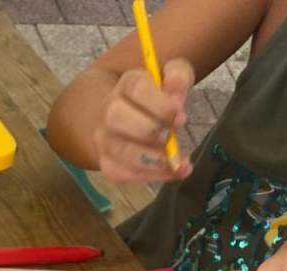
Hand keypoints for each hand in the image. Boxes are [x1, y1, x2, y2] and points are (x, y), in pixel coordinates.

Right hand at [94, 59, 193, 182]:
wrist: (133, 118)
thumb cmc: (158, 98)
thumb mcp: (174, 78)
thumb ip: (178, 78)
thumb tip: (176, 97)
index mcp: (126, 84)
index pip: (136, 89)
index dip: (160, 104)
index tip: (181, 116)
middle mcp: (109, 111)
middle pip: (117, 117)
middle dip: (150, 130)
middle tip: (171, 136)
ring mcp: (105, 140)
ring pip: (121, 151)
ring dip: (153, 159)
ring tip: (177, 161)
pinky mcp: (109, 165)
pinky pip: (125, 174)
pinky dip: (153, 176)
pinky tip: (174, 172)